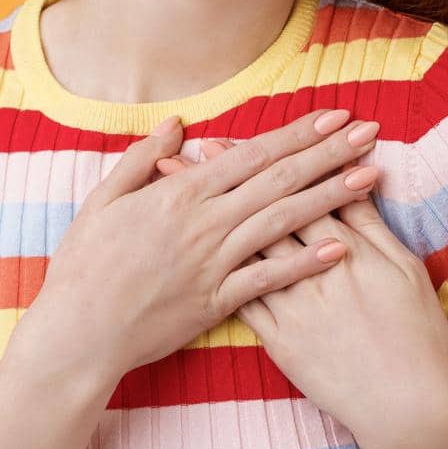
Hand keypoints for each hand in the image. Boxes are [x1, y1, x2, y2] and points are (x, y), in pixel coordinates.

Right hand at [28, 108, 384, 376]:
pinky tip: (340, 247)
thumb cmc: (84, 265)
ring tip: (370, 177)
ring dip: (331, 197)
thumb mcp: (104, 199)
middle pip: (279, 179)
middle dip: (329, 153)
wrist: (77, 332)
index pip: (252, 154)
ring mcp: (214, 263)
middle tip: (370, 133)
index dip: (298, 133)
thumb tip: (177, 125)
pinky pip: (269, 279)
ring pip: (283, 222)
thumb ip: (143, 158)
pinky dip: (305, 262)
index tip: (335, 116)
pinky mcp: (217, 302)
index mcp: (181, 194)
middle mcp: (205, 222)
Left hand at [156, 132, 447, 448]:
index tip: (241, 135)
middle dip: (233, 178)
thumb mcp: (404, 269)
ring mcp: (295, 307)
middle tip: (199, 147)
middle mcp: (315, 272)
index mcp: (349, 248)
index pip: (304, 190)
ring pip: (247, 251)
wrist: (408, 406)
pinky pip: (244, 302)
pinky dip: (216, 272)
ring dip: (214, 217)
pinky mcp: (281, 341)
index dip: (272, 161)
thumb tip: (355, 177)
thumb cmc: (416, 335)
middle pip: (267, 212)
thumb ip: (373, 224)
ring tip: (185, 191)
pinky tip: (192, 253)